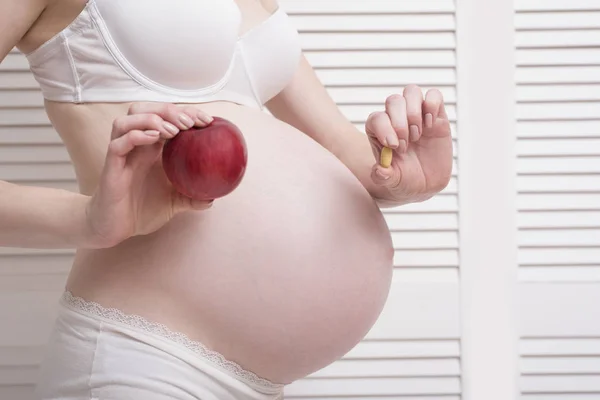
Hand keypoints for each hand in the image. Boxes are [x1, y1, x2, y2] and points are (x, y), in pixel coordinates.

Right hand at [84, 102, 213, 247]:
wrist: (116, 228)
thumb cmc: (142, 209)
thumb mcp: (174, 202)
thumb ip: (193, 198)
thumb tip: (213, 198)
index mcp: (152, 147)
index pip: (167, 117)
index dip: (186, 112)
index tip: (207, 120)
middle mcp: (137, 145)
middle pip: (147, 109)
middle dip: (170, 110)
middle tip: (190, 122)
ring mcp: (123, 153)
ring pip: (128, 119)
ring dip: (152, 119)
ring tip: (173, 130)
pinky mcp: (111, 166)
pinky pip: (118, 143)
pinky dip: (135, 135)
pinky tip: (153, 139)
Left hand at [366, 85, 452, 204]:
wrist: (425, 184)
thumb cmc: (404, 179)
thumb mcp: (392, 182)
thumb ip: (383, 177)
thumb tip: (379, 169)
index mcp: (380, 132)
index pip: (376, 118)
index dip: (384, 128)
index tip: (394, 146)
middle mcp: (396, 119)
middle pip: (393, 101)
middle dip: (400, 122)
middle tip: (408, 143)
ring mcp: (416, 114)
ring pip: (411, 92)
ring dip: (414, 112)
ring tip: (418, 134)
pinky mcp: (436, 115)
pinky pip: (434, 95)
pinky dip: (433, 104)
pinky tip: (432, 125)